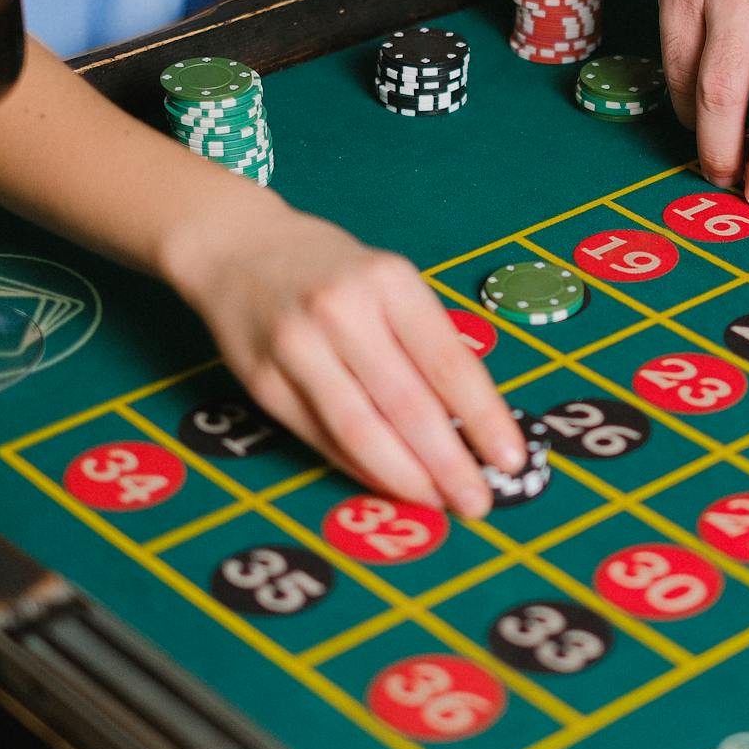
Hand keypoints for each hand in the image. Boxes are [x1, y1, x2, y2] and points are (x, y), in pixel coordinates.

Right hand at [163, 198, 523, 518]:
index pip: (448, 362)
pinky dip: (360, 466)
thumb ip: (425, 341)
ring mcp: (297, 347)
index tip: (511, 458)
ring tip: (439, 501)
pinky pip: (321, 436)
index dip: (484, 417)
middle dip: (449, 463)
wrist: (236, 247)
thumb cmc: (332, 271)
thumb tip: (471, 424)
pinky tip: (389, 484)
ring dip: (406, 477)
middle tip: (479, 502)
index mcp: (389, 282)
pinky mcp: (263, 381)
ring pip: (360, 430)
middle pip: (407, 405)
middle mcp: (342, 311)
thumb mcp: (389, 282)